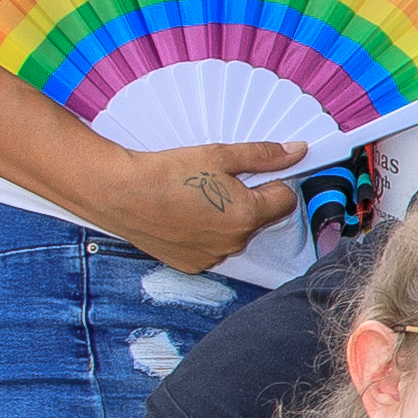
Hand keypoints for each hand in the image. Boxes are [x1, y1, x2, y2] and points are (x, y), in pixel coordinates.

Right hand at [102, 140, 311, 274]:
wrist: (120, 193)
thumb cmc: (167, 172)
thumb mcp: (220, 155)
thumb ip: (263, 156)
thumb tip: (297, 152)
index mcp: (247, 215)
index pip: (284, 200)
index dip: (272, 182)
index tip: (251, 173)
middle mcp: (234, 243)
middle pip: (258, 218)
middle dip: (246, 200)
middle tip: (215, 182)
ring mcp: (212, 257)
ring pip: (234, 234)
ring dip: (224, 219)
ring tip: (194, 198)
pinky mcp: (191, 265)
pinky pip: (211, 248)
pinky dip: (203, 234)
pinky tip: (182, 216)